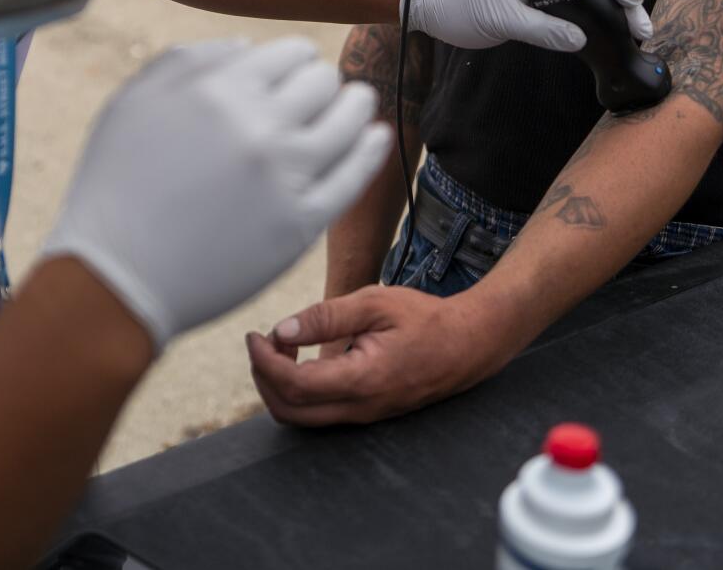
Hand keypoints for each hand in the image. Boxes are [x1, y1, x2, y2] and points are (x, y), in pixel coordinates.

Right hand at [42, 38, 390, 350]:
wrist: (116, 277)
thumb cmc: (116, 188)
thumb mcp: (132, 103)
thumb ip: (187, 62)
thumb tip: (246, 49)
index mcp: (219, 90)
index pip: (291, 54)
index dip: (297, 61)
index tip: (295, 73)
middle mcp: (258, 126)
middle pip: (324, 83)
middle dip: (323, 83)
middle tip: (320, 94)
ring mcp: (284, 177)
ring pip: (350, 121)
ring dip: (357, 106)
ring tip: (358, 105)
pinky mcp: (300, 225)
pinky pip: (354, 177)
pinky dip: (371, 150)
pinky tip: (377, 138)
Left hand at [244, 285, 500, 425]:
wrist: (467, 344)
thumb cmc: (424, 319)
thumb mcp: (375, 303)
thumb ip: (326, 317)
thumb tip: (282, 330)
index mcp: (362, 379)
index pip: (293, 384)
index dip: (263, 361)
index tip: (254, 335)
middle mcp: (360, 408)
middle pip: (289, 411)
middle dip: (263, 377)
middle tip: (262, 342)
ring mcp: (364, 416)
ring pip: (302, 418)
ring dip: (279, 385)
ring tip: (283, 346)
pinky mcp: (366, 414)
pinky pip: (319, 414)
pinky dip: (298, 392)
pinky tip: (302, 360)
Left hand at [404, 0, 650, 52]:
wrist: (429, 8)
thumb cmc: (458, 2)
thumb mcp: (500, 17)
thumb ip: (539, 28)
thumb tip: (579, 40)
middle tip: (642, 27)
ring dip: (611, 13)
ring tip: (634, 36)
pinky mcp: (537, 8)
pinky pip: (573, 12)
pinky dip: (592, 24)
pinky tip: (607, 40)